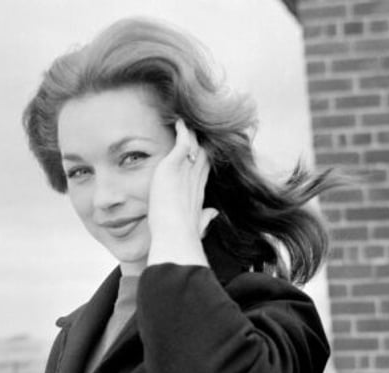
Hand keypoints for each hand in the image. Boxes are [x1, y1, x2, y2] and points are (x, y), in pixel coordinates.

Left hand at [146, 119, 218, 266]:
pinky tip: (179, 121)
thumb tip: (213, 213)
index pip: (202, 168)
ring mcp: (186, 171)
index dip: (202, 157)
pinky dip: (181, 131)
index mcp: (198, 191)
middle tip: (197, 127)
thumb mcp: (198, 224)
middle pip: (202, 153)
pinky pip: (182, 141)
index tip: (202, 147)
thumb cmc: (183, 235)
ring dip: (191, 133)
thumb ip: (205, 217)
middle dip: (200, 141)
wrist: (175, 234)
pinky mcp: (174, 165)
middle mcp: (195, 178)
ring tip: (187, 121)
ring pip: (194, 144)